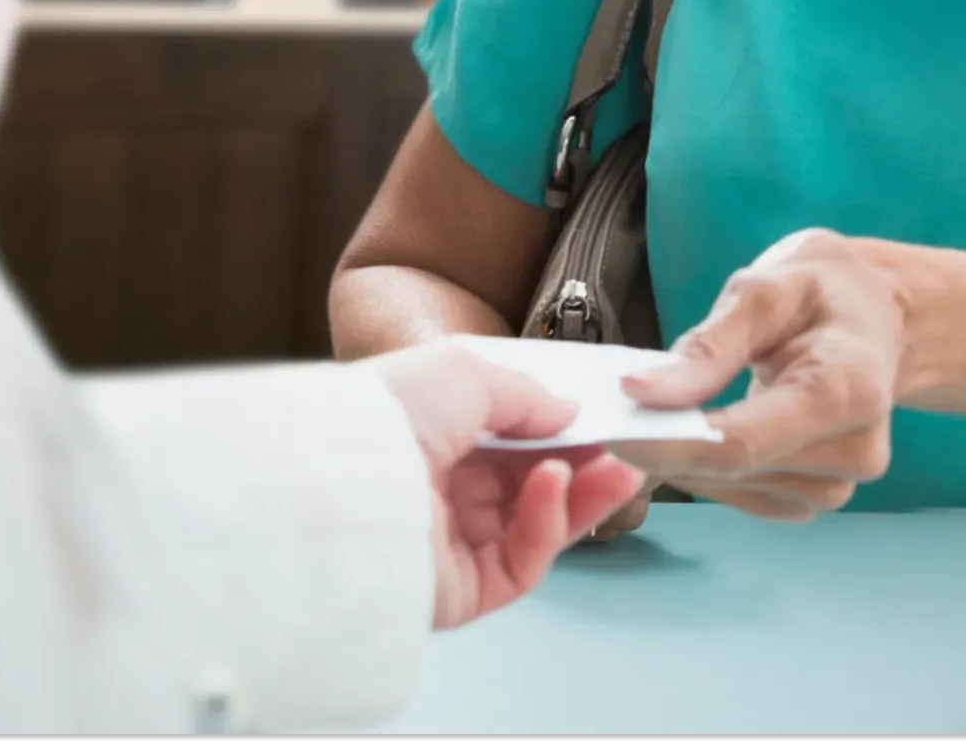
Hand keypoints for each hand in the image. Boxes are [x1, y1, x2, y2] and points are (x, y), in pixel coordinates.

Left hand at [370, 343, 646, 628]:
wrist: (337, 483)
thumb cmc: (390, 412)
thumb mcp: (462, 371)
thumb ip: (524, 394)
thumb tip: (568, 413)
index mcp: (428, 441)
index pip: (505, 442)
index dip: (556, 430)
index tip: (602, 417)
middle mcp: (438, 495)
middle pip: (527, 486)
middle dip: (582, 465)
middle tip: (628, 445)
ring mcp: (449, 546)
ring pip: (535, 526)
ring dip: (580, 494)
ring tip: (619, 467)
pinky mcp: (460, 593)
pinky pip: (521, 562)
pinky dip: (546, 523)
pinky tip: (555, 484)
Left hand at [616, 229, 901, 519]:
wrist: (878, 315)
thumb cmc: (822, 290)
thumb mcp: (765, 289)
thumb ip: (708, 346)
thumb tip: (640, 391)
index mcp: (849, 388)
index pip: (742, 443)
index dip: (669, 445)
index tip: (611, 430)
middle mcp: (855, 449)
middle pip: (735, 470)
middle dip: (668, 446)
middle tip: (618, 412)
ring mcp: (842, 480)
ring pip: (734, 488)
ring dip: (687, 458)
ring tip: (663, 412)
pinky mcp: (819, 494)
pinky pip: (746, 495)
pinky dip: (711, 469)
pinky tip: (701, 431)